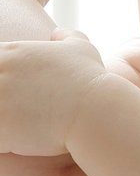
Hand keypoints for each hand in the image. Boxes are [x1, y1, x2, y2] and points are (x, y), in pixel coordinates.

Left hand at [0, 28, 106, 156]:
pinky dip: (1, 141)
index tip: (11, 91)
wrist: (95, 112)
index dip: (1, 77)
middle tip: (13, 111)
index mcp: (10, 52)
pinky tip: (14, 142)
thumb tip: (58, 33)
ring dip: (0, 119)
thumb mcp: (81, 48)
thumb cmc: (90, 82)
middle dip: (0, 98)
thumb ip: (65, 36)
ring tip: (15, 126)